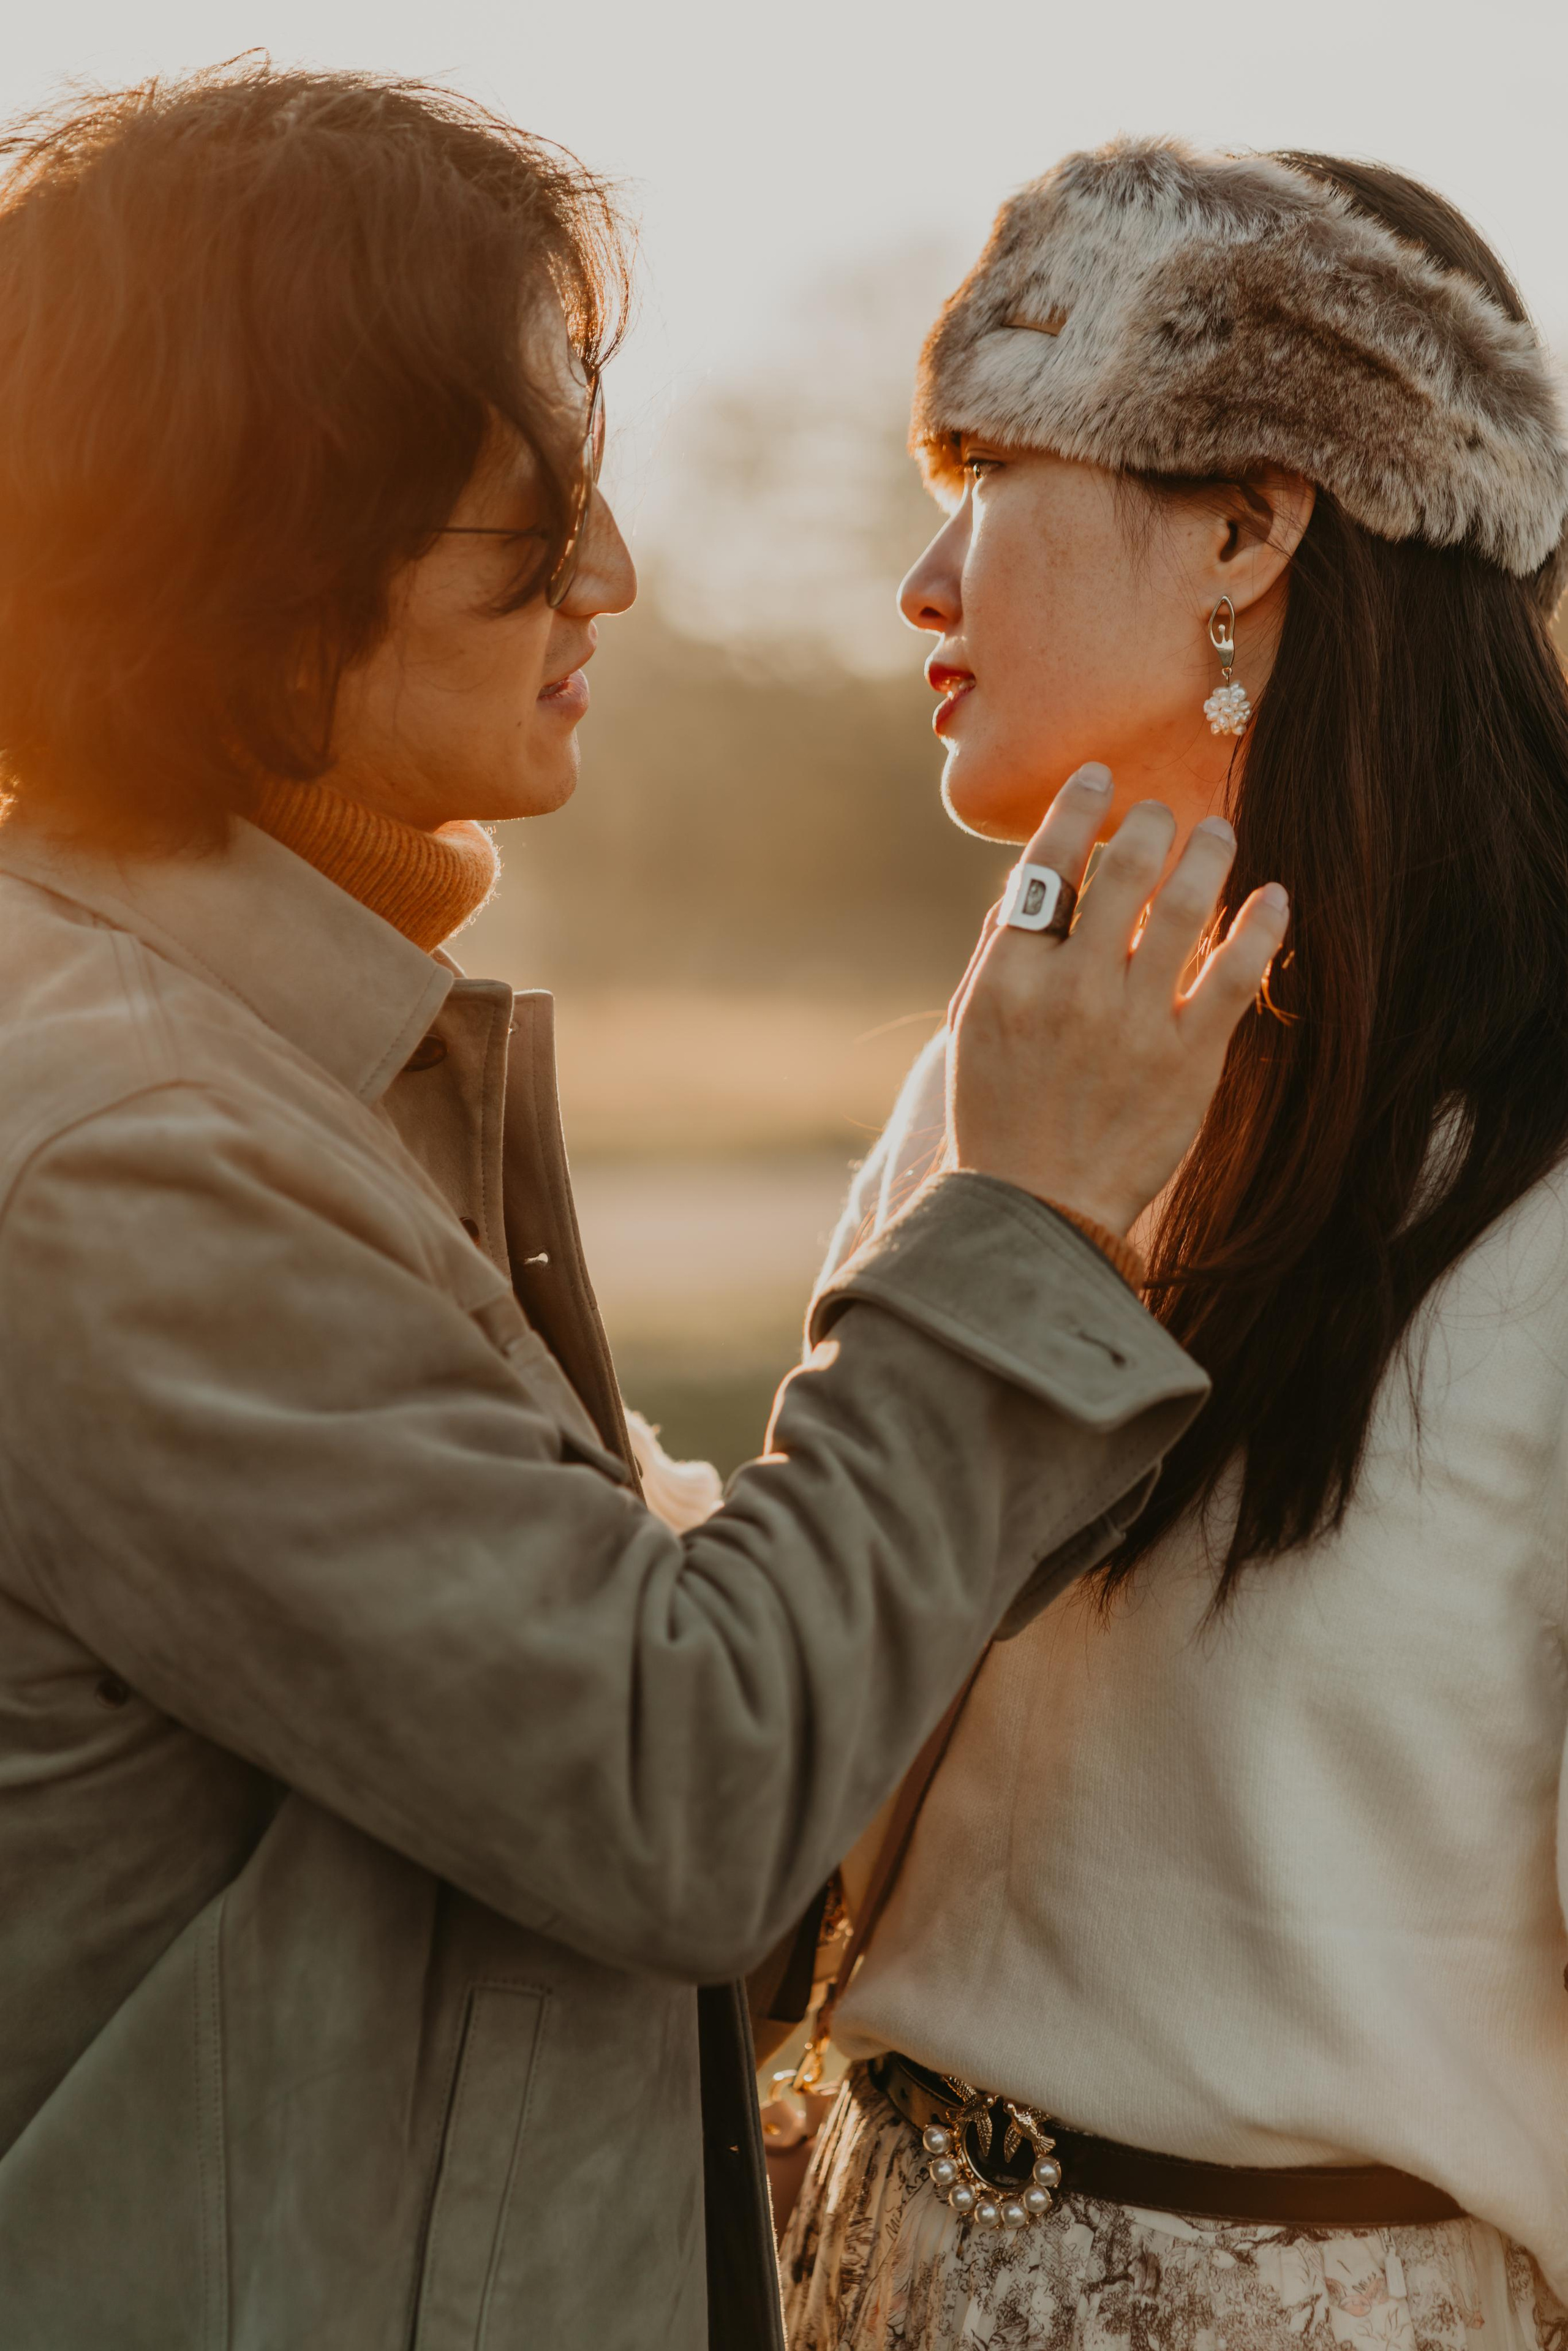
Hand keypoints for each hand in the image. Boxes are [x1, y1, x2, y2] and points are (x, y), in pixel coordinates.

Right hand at [948, 763, 1288, 1235]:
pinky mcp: (1189, 1060)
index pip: (1047, 865)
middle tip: (1167, 813)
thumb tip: (1032, 875)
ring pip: (1186, 905)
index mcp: (1010, 976)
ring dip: (1209, 853)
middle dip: (1152, 823)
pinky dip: (1261, 923)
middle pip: (1124, 870)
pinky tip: (1272, 895)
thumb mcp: (971, 1026)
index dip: (1078, 808)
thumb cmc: (999, 1114)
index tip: (1102, 778)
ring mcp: (1133, 1023)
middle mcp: (1072, 989)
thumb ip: (1001, 950)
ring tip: (1221, 832)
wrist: (1036, 1209)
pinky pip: (1237, 972)